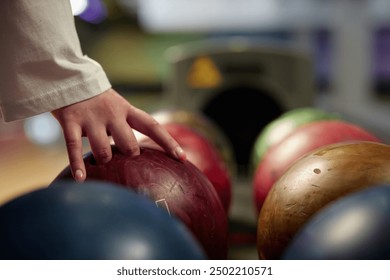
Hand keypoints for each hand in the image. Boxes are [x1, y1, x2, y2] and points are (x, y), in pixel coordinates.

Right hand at [51, 88, 185, 181]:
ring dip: (104, 161)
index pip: (152, 127)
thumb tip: (137, 156)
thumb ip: (127, 128)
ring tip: (101, 164)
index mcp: (127, 110)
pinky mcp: (70, 120)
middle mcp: (112, 114)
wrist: (69, 79)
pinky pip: (74, 147)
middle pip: (129, 144)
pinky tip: (81, 179)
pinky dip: (78, 164)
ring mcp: (91, 118)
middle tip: (125, 160)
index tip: (182, 158)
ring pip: (103, 150)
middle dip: (130, 157)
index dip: (168, 142)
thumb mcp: (118, 109)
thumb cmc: (98, 102)